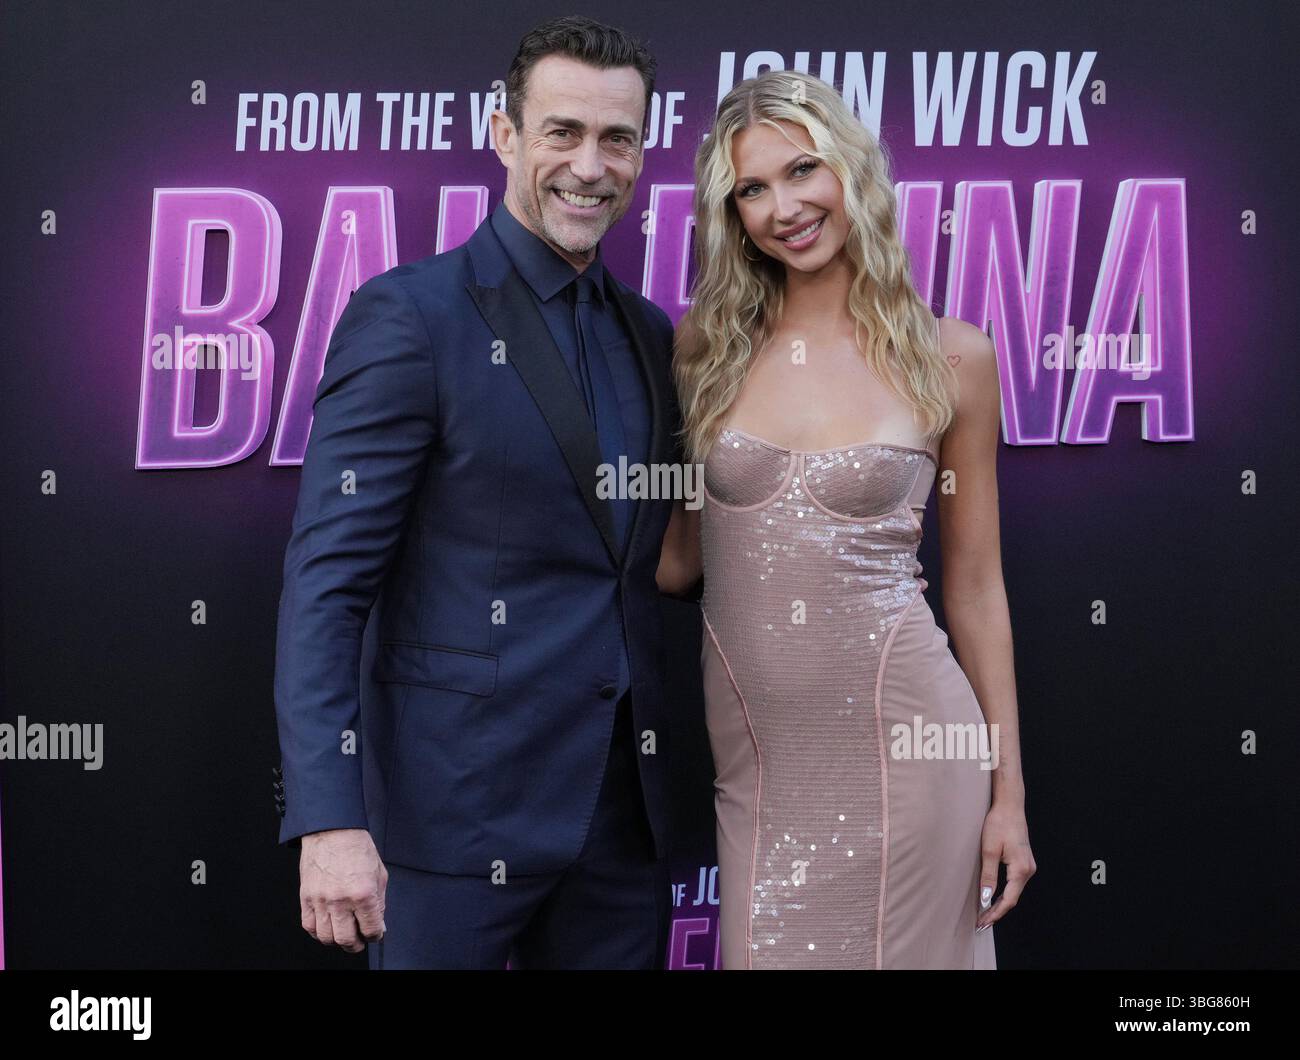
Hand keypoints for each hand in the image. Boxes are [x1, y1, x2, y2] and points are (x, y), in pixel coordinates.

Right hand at [299, 828, 386, 952]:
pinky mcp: (305, 897)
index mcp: (363, 894)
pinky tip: (327, 928)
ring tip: (343, 935)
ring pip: (326, 937)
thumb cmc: (356, 847)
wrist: (332, 830)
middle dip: (356, 945)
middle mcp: (341, 900)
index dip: (375, 936)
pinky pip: (309, 926)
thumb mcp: (379, 873)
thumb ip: (380, 902)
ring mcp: (321, 900)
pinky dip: (318, 933)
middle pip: (347, 940)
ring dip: (337, 941)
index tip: (375, 934)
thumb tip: (378, 924)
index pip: (371, 929)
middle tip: (359, 940)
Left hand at [976, 800, 1034, 930]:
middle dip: (997, 911)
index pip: (1008, 900)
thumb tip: (985, 898)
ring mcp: (1028, 866)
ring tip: (985, 913)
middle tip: (981, 923)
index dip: (995, 913)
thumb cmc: (999, 824)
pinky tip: (994, 897)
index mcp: (1021, 870)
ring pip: (1014, 891)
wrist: (1010, 806)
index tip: (982, 922)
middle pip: (1013, 898)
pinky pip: (1015, 883)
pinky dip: (1004, 892)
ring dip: (1000, 903)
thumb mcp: (989, 850)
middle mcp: (1028, 870)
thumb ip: (988, 876)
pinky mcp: (1024, 862)